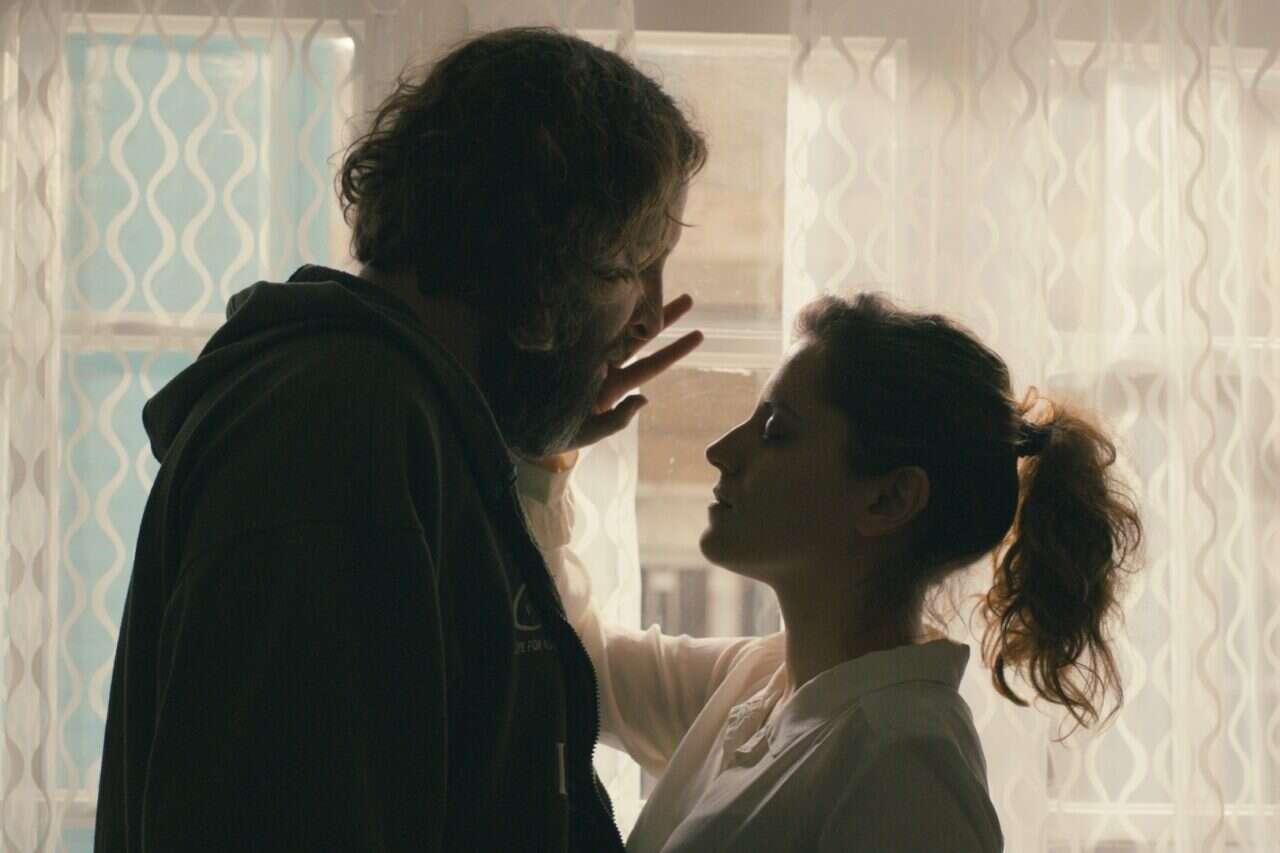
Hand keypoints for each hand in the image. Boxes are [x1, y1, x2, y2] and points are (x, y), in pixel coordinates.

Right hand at [533, 294, 703, 466]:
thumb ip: (618, 420)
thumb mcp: (592, 431)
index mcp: (614, 384)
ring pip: (620, 324)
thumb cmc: (559, 433)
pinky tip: (620, 288)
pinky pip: (591, 322)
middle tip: (689, 299)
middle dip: (664, 317)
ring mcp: (588, 352)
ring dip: (638, 304)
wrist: (524, 425)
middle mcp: (605, 364)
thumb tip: (644, 398)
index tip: (699, 335)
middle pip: (641, 337)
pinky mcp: (570, 345)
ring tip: (655, 282)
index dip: (675, 350)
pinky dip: (603, 306)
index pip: (650, 365)